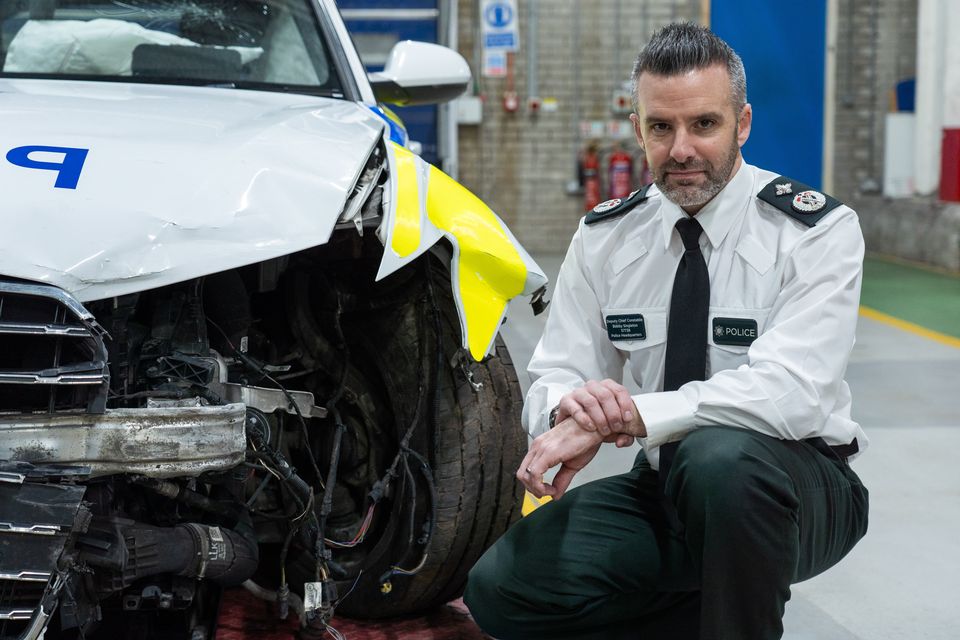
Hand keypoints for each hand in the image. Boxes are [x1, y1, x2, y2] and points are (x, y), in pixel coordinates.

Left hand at [518, 418, 632, 498]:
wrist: (595, 427)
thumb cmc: (585, 440)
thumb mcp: (572, 465)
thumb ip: (561, 480)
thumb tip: (554, 496)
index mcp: (540, 447)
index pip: (525, 470)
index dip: (534, 486)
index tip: (550, 490)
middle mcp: (537, 446)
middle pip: (521, 474)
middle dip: (533, 489)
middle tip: (547, 493)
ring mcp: (541, 447)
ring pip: (524, 475)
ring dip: (536, 489)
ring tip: (552, 490)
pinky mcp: (548, 451)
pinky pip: (534, 474)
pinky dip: (540, 486)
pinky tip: (552, 488)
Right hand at [556, 379, 646, 437]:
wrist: (575, 426)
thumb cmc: (597, 422)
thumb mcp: (614, 429)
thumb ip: (624, 436)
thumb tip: (622, 441)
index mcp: (607, 388)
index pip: (619, 390)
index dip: (625, 404)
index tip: (627, 419)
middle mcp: (593, 387)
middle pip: (605, 395)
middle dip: (613, 414)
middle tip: (616, 427)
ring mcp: (579, 393)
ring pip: (591, 401)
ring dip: (600, 418)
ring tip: (604, 430)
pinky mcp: (566, 401)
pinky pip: (576, 408)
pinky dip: (584, 419)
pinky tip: (591, 427)